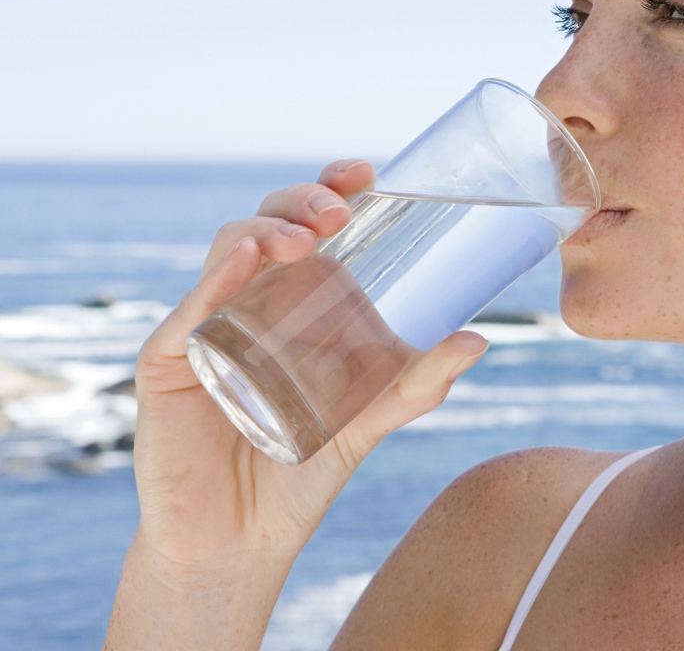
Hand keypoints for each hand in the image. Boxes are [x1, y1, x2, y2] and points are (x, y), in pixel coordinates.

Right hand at [129, 158, 487, 573]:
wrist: (241, 544)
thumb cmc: (301, 472)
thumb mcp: (368, 422)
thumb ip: (416, 384)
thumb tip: (478, 339)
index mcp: (295, 300)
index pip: (309, 226)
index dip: (331, 189)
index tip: (366, 172)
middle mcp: (251, 299)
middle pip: (269, 223)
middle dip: (302, 201)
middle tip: (338, 212)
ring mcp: (209, 325)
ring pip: (228, 250)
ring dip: (266, 230)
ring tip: (301, 241)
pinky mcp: (171, 362)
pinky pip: (190, 310)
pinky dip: (216, 280)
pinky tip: (245, 259)